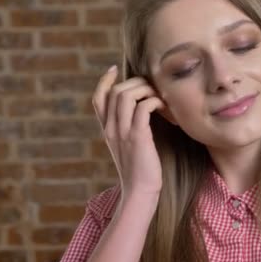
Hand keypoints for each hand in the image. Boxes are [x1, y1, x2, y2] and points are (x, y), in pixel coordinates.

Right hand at [92, 65, 164, 196]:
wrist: (140, 192)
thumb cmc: (140, 169)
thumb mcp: (128, 146)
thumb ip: (128, 128)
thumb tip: (141, 110)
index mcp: (107, 130)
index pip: (97, 99)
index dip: (104, 81)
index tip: (114, 69)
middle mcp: (111, 129)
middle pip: (113, 92)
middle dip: (133, 82)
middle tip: (150, 86)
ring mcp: (123, 132)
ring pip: (125, 96)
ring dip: (144, 89)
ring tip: (158, 96)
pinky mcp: (138, 137)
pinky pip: (142, 108)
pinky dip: (153, 101)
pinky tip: (162, 107)